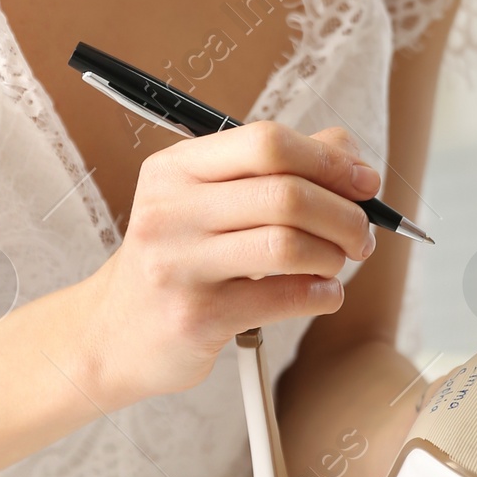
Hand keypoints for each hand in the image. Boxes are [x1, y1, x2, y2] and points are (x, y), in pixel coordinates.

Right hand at [79, 123, 379, 405]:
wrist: (112, 334)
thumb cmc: (178, 260)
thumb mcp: (208, 201)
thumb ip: (278, 169)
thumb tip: (352, 157)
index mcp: (176, 168)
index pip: (266, 142)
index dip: (328, 160)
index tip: (363, 183)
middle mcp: (171, 209)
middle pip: (287, 193)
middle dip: (344, 214)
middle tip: (360, 235)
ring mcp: (179, 264)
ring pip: (289, 245)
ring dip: (334, 256)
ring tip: (336, 264)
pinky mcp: (195, 316)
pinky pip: (284, 297)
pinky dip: (322, 294)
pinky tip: (321, 293)